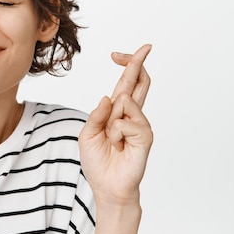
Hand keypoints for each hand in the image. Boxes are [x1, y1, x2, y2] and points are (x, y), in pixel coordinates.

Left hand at [78, 44, 152, 205]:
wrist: (107, 187)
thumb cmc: (98, 162)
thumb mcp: (88, 134)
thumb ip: (97, 115)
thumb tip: (109, 97)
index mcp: (117, 112)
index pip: (126, 83)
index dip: (127, 66)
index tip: (120, 54)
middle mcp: (132, 115)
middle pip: (139, 82)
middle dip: (138, 62)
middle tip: (146, 47)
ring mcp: (141, 125)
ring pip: (126, 100)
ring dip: (111, 120)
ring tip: (112, 141)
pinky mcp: (146, 136)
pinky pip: (126, 121)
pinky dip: (115, 133)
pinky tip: (119, 146)